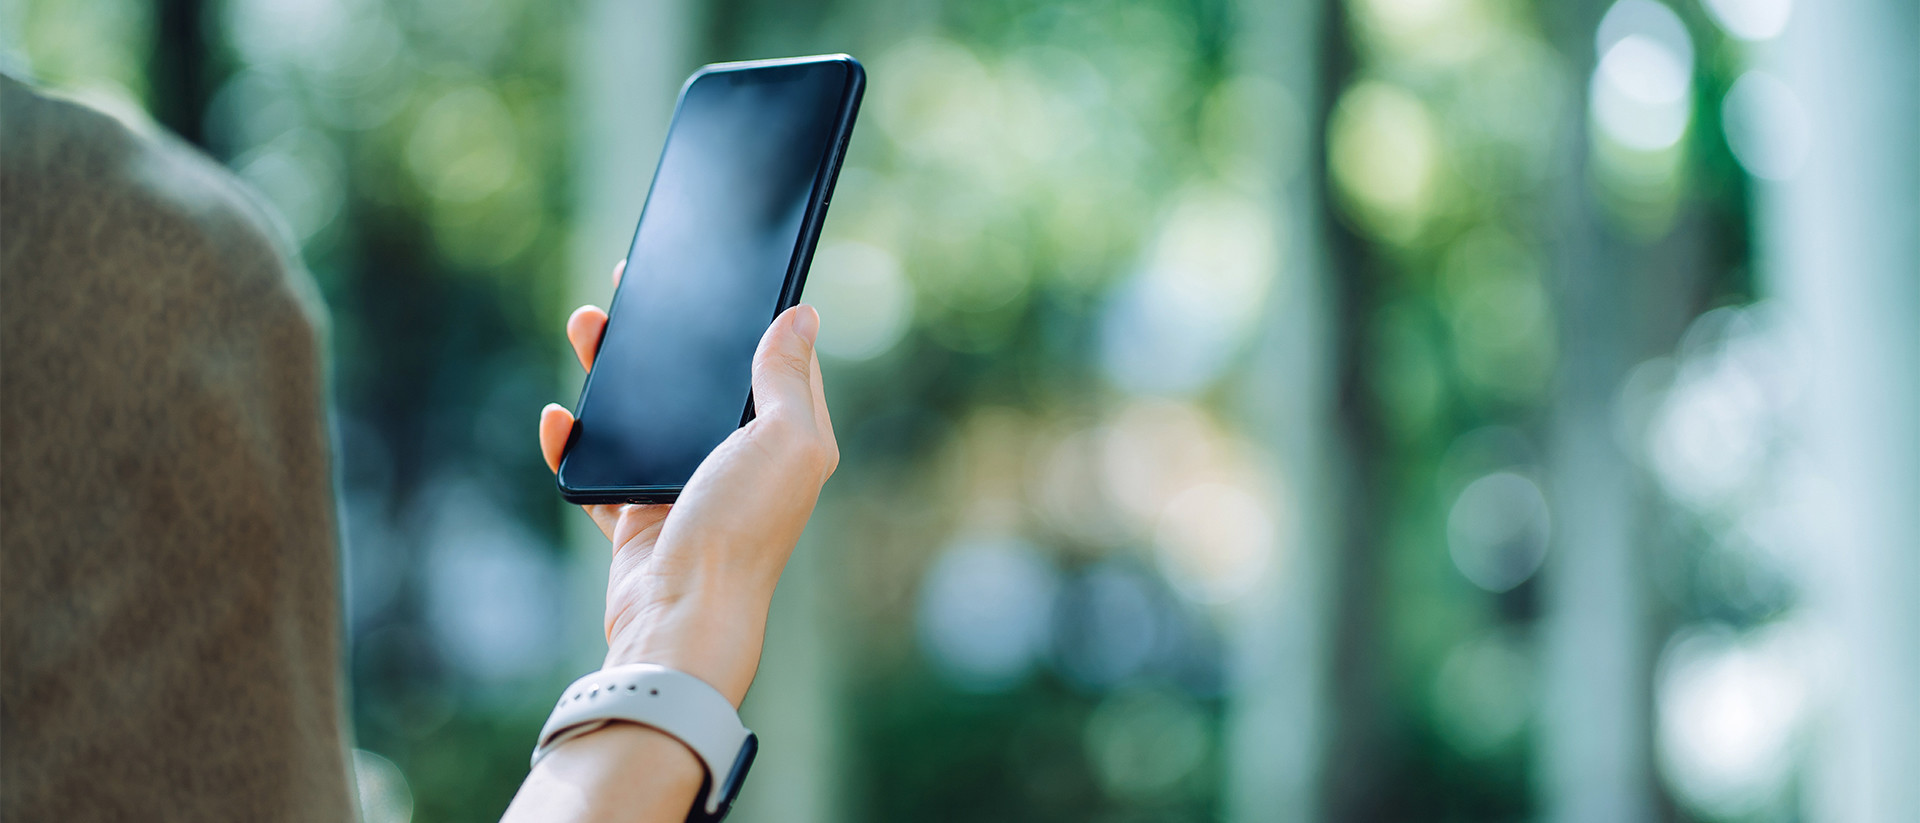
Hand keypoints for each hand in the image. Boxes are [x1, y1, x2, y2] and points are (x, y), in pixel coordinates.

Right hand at [538, 259, 838, 705]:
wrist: (680, 618)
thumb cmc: (740, 531)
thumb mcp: (782, 441)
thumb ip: (787, 377)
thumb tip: (801, 315)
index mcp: (784, 440)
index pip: (769, 361)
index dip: (745, 315)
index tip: (714, 272)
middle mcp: (737, 462)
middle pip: (696, 382)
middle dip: (665, 336)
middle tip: (631, 289)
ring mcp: (683, 488)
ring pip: (642, 415)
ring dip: (612, 374)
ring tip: (586, 326)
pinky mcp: (635, 517)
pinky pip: (597, 470)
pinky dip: (574, 444)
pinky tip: (560, 417)